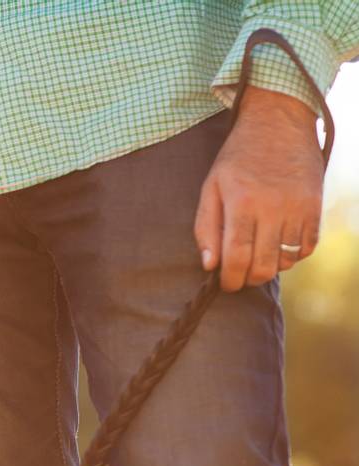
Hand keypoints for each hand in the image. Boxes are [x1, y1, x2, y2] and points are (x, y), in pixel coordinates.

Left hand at [195, 87, 324, 291]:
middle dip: (248, 279)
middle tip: (239, 276)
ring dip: (270, 268)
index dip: (230, 279)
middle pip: (263, 265)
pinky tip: (277, 246)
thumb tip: (210, 265)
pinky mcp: (315, 206)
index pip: (236, 256)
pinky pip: (306, 247)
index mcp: (242, 202)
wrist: (278, 124)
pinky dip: (292, 256)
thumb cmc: (238, 158)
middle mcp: (273, 207)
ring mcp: (298, 208)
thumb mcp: (211, 187)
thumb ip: (206, 228)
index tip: (225, 284)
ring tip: (257, 257)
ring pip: (286, 260)